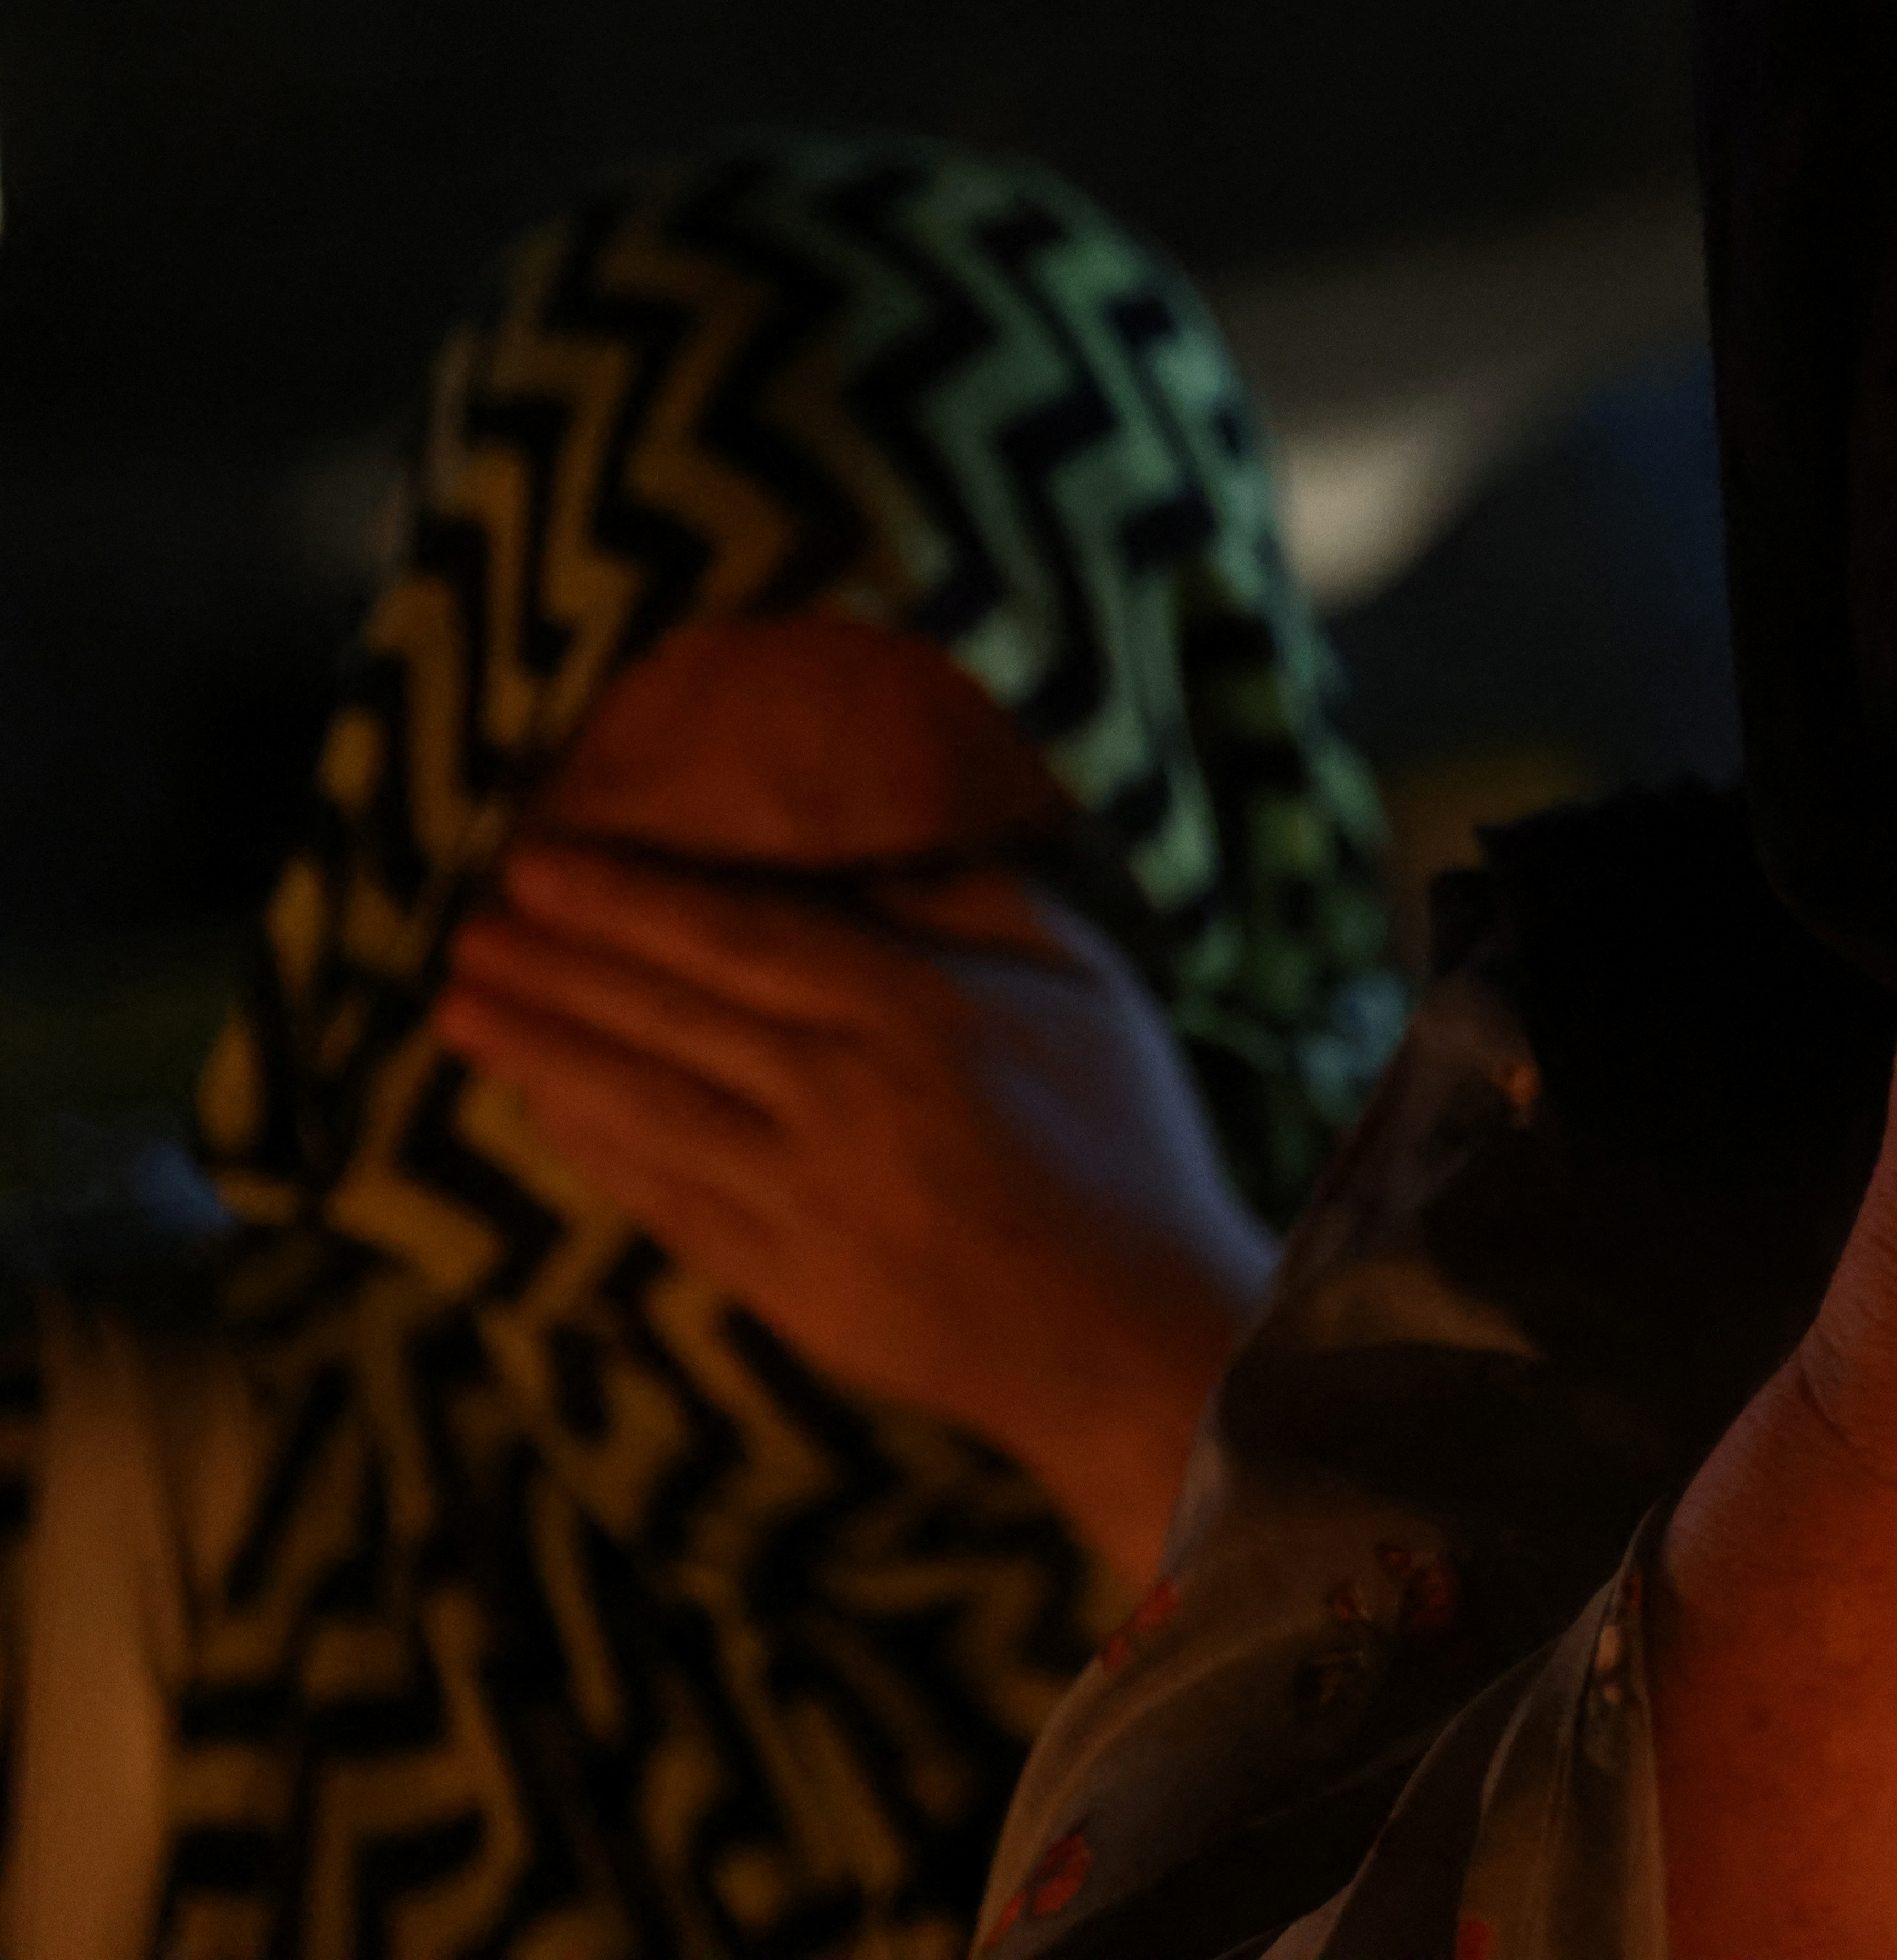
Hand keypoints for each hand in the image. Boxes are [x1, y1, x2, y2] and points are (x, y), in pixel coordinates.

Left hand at [432, 840, 1276, 1577]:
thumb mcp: (1086, 989)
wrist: (1142, 1335)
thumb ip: (978, 905)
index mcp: (920, 1010)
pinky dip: (597, 1151)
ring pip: (645, 1107)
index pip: (737, 936)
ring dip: (541, 1053)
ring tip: (461, 1009)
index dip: (627, 899)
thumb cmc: (1128, 1143)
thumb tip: (867, 854)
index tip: (540, 864)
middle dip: (553, 966)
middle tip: (463, 926)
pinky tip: (548, 1111)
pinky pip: (665, 1201)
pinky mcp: (788, 1287)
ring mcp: (808, 1201)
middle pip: (667, 1015)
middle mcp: (847, 1098)